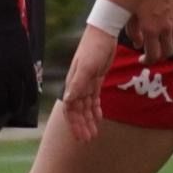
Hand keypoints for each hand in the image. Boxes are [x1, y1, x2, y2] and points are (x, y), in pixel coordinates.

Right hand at [61, 25, 118, 142]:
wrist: (104, 32)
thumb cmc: (94, 47)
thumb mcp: (87, 66)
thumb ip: (77, 84)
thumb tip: (68, 100)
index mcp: (73, 83)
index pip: (70, 109)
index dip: (74, 124)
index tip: (81, 137)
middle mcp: (77, 84)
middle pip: (77, 110)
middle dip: (82, 125)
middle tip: (89, 140)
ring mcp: (86, 81)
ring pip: (86, 106)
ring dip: (89, 120)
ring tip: (94, 133)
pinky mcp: (96, 78)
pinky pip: (93, 98)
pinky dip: (95, 108)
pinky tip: (99, 117)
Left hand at [126, 0, 172, 63]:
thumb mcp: (128, 10)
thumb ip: (132, 30)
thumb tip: (137, 43)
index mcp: (151, 28)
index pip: (154, 55)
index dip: (148, 61)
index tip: (142, 59)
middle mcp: (166, 26)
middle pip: (169, 51)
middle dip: (159, 55)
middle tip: (151, 51)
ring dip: (170, 44)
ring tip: (162, 40)